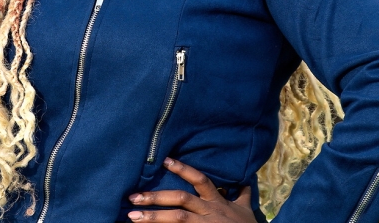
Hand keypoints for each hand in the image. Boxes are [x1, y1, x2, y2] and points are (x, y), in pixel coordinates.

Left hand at [127, 157, 257, 221]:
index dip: (182, 169)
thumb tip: (246, 180)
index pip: (199, 180)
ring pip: (176, 218)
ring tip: (132, 215)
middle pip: (180, 199)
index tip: (164, 160)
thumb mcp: (246, 208)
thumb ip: (242, 194)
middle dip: (155, 197)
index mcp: (217, 201)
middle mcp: (209, 211)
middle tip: (133, 197)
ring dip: (152, 217)